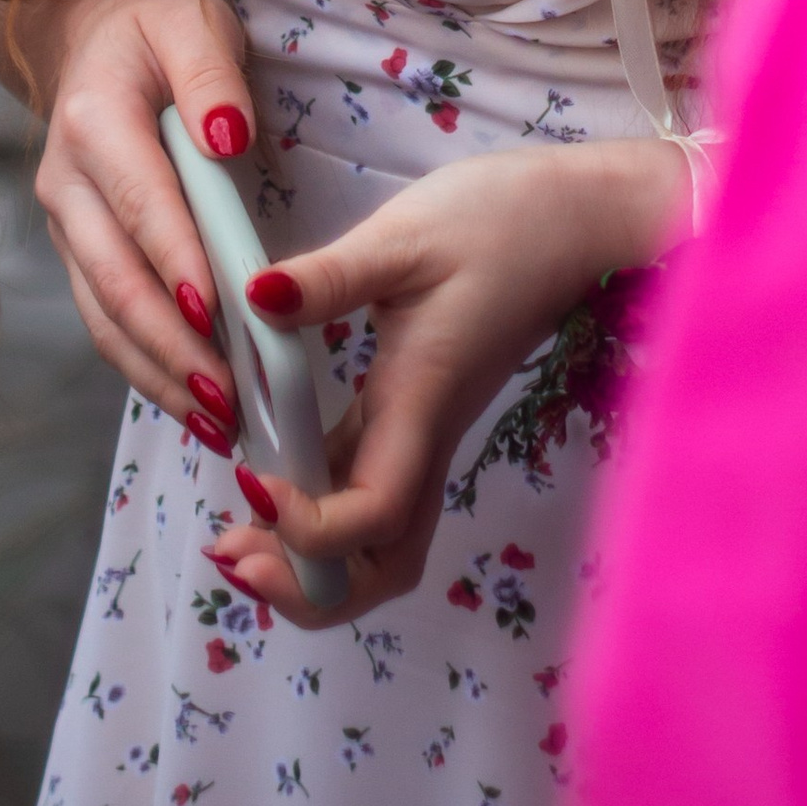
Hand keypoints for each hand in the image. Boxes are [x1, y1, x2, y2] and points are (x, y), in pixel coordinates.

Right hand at [11, 0, 255, 443]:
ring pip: (104, 313)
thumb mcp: (193, 23)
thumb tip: (227, 137)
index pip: (140, 202)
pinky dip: (146, 366)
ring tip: (219, 422)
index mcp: (93, 121)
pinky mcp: (77, 251)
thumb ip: (212, 74)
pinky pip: (106, 318)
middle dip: (170, 345)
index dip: (176, 261)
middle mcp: (65, 181)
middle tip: (228, 399)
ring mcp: (65, 223)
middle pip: (115, 278)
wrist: (90, 35)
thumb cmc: (157, 29)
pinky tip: (191, 402)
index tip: (218, 316)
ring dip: (158, 373)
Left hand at [210, 139, 687, 626]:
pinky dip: (317, 509)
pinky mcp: (417, 411)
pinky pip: (368, 488)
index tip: (249, 480)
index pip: (374, 513)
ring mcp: (424, 430)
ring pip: (378, 538)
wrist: (574, 218)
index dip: (310, 528)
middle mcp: (426, 436)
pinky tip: (267, 478)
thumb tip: (256, 298)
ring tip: (240, 538)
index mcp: (421, 403)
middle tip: (233, 554)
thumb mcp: (406, 236)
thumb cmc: (501, 222)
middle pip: (381, 562)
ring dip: (312, 562)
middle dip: (310, 587)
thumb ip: (330, 275)